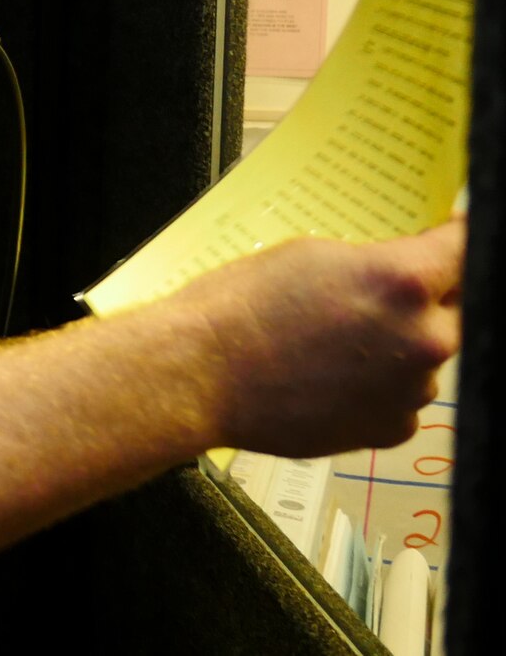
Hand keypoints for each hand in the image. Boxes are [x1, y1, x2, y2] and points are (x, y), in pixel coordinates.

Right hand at [177, 219, 463, 457]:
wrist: (199, 374)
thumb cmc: (239, 307)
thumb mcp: (310, 255)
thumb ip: (373, 263)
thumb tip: (402, 275)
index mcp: (405, 282)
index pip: (466, 249)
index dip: (457, 238)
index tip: (451, 236)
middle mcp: (423, 338)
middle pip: (456, 309)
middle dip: (426, 298)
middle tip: (378, 294)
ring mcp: (410, 390)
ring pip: (424, 356)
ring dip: (397, 345)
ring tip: (335, 341)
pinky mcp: (390, 429)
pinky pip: (401, 397)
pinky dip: (377, 386)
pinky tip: (330, 374)